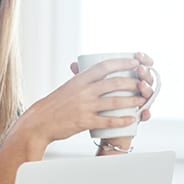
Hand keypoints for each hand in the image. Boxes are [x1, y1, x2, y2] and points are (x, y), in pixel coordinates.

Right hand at [22, 53, 155, 143]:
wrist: (39, 122)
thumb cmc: (54, 105)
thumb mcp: (68, 87)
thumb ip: (82, 79)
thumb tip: (94, 70)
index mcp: (79, 80)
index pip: (104, 66)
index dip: (122, 62)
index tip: (134, 61)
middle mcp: (83, 91)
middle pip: (114, 83)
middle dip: (132, 82)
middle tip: (143, 83)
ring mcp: (84, 106)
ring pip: (114, 102)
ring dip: (132, 101)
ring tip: (143, 100)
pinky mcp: (84, 121)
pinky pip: (107, 121)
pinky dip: (121, 121)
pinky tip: (131, 119)